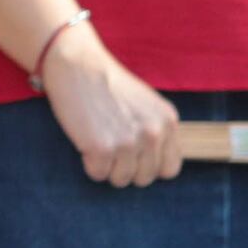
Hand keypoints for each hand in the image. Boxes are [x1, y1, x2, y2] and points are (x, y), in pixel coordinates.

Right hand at [37, 22, 182, 187]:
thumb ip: (156, 131)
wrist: (78, 67)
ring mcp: (129, 142)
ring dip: (107, 168)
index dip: (148, 166)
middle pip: (144, 179)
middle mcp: (153, 134)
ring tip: (98, 143)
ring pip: (121, 180)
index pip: (170, 169)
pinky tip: (86, 141)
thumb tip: (154, 163)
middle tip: (111, 147)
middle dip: (126, 169)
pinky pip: (98, 174)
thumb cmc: (107, 85)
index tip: (134, 157)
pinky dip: (89, 163)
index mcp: (168, 122)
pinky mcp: (102, 148)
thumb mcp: (146, 105)